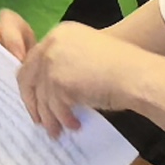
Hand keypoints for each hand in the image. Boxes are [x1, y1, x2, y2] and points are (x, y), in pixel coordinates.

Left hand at [11, 18, 151, 131]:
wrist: (137, 75)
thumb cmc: (123, 68)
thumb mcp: (89, 56)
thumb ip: (67, 63)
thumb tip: (51, 90)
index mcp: (60, 33)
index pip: (33, 60)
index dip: (32, 83)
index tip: (35, 100)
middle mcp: (52, 43)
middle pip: (28, 77)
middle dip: (32, 102)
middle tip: (38, 120)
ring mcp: (53, 62)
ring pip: (41, 97)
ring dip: (49, 117)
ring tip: (56, 131)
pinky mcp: (58, 82)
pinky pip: (54, 108)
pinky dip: (63, 120)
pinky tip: (73, 126)